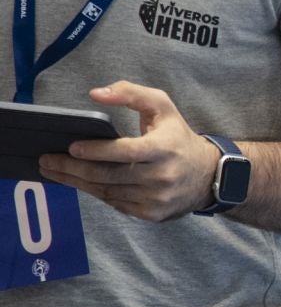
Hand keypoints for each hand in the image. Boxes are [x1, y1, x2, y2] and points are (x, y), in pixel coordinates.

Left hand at [39, 81, 220, 220]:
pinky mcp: (152, 213)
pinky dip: (96, 192)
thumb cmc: (178, 137)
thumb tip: (96, 94)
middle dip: (73, 169)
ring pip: (107, 192)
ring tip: (55, 171)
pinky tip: (80, 183)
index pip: (125, 152)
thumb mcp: (162, 107)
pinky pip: (115, 204)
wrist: (207, 175)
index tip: (71, 147)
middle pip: (108, 175)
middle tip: (48, 161)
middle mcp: (161, 176)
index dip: (96, 151)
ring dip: (77, 182)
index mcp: (165, 148)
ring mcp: (156, 198)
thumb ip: (130, 93)